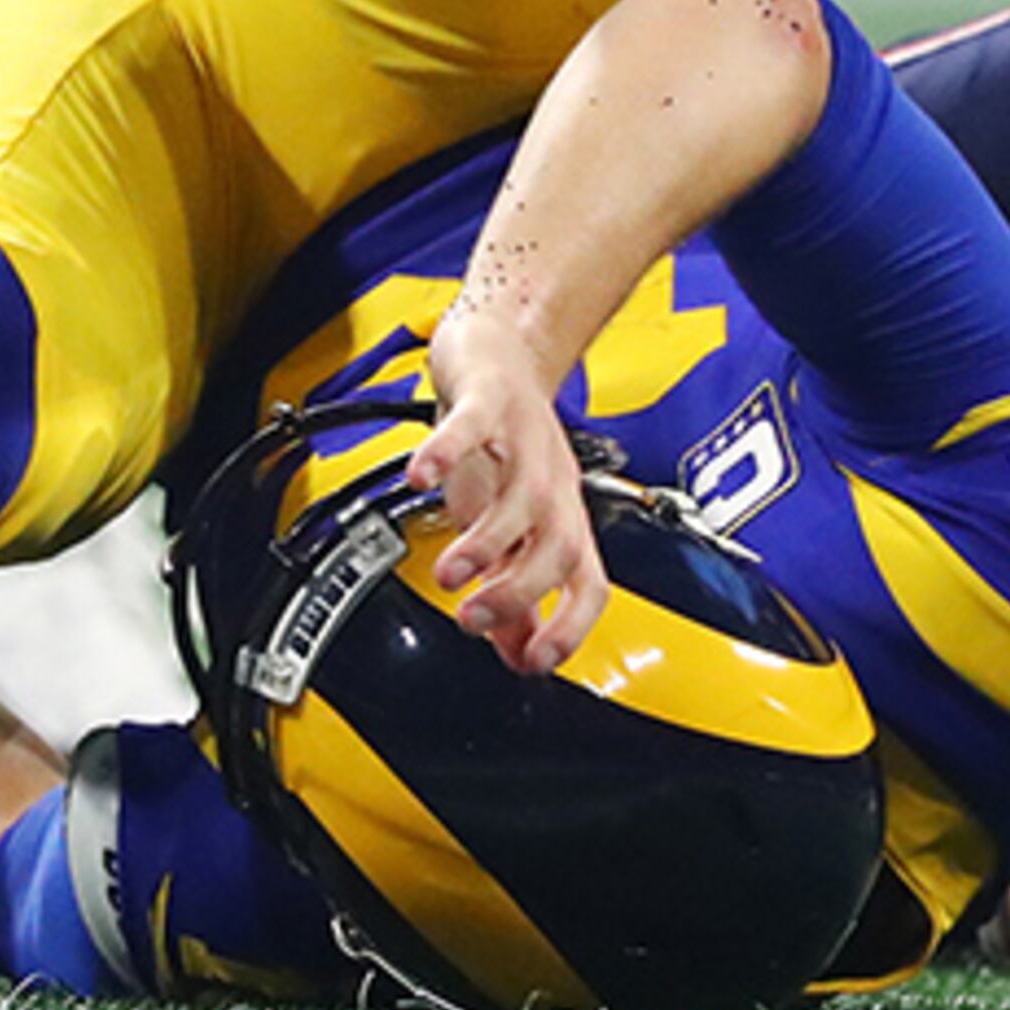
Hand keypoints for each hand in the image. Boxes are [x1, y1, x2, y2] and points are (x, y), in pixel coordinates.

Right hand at [407, 305, 605, 674]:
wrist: (501, 345)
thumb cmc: (505, 438)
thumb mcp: (513, 520)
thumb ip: (513, 587)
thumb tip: (515, 653)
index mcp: (562, 518)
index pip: (590, 584)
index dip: (570, 629)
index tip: (531, 665)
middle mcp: (552, 482)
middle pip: (561, 547)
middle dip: (519, 593)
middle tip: (471, 617)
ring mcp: (523, 439)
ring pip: (523, 497)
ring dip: (486, 541)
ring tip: (448, 569)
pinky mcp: (489, 399)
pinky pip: (472, 427)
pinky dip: (446, 452)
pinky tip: (420, 476)